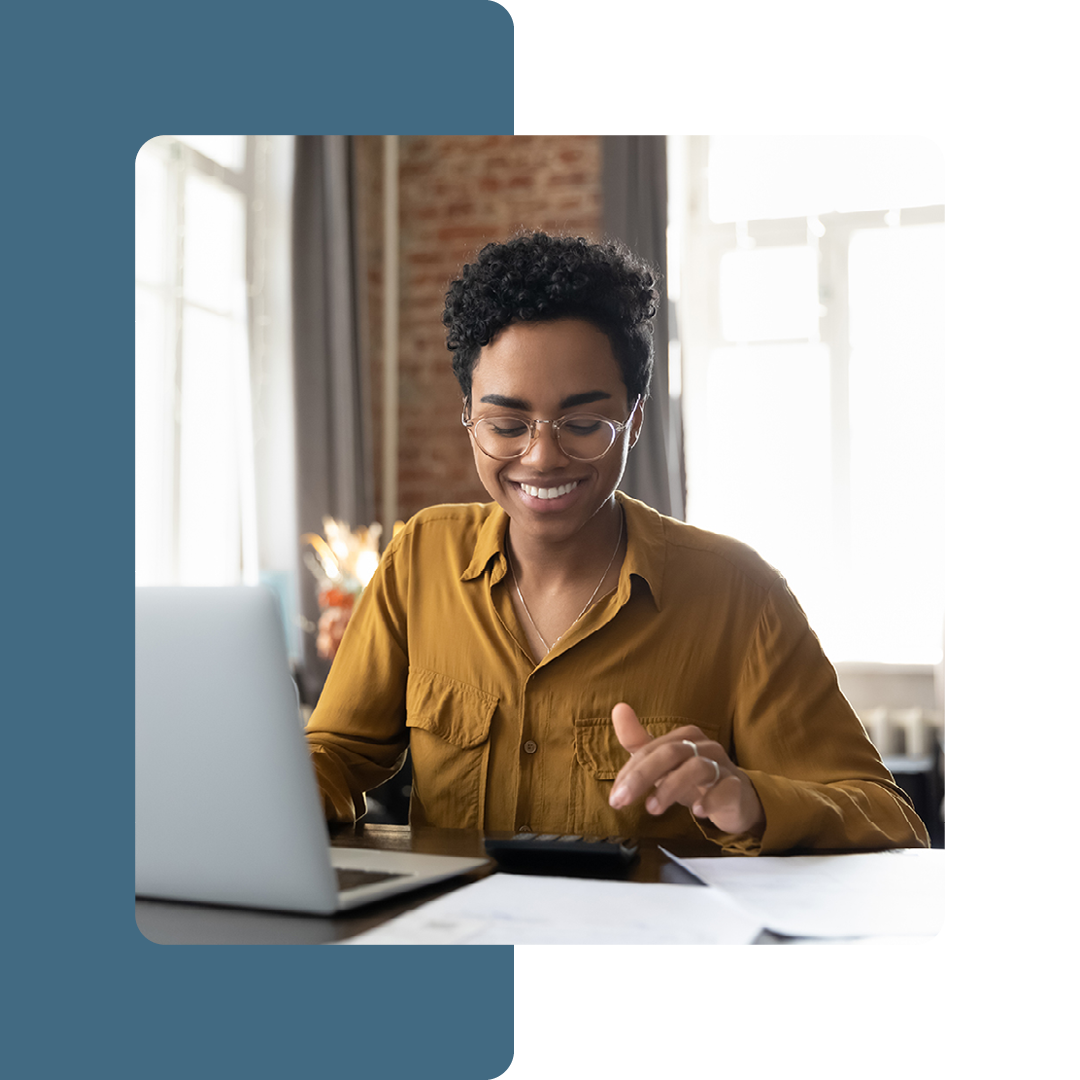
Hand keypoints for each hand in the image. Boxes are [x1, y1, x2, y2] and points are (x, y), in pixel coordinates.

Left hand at [607, 703, 764, 836]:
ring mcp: (722, 765)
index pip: (650, 750)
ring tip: (652, 809)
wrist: (737, 799)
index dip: (630, 772)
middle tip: (622, 801)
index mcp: (684, 737)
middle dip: (642, 776)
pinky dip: (710, 799)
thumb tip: (618, 708)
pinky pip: (725, 788)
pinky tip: (697, 811)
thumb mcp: (664, 764)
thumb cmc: (694, 779)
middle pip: (670, 753)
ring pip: (696, 768)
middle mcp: (703, 746)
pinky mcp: (737, 787)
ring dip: (670, 788)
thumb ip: (639, 741)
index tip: (615, 798)